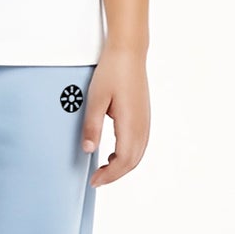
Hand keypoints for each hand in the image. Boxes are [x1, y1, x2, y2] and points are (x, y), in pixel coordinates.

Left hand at [81, 47, 149, 187]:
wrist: (129, 52)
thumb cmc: (111, 73)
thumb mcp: (95, 99)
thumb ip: (92, 126)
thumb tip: (88, 150)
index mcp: (131, 124)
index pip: (122, 161)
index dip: (108, 175)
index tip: (93, 180)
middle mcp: (142, 125)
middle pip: (132, 162)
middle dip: (115, 175)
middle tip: (96, 179)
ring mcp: (146, 121)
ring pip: (138, 154)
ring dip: (122, 166)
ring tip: (103, 169)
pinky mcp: (144, 116)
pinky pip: (140, 144)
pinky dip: (128, 155)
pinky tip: (114, 153)